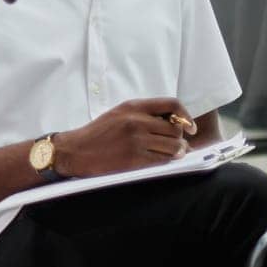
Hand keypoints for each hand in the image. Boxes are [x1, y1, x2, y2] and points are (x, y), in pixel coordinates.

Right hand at [52, 97, 194, 178]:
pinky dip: (167, 162)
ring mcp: (137, 140)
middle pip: (176, 128)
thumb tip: (174, 123)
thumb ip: (143, 114)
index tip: (190, 127)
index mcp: (133, 106)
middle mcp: (137, 121)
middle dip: (180, 138)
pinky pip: (164, 160)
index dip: (186, 116)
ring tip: (171, 153)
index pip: (171, 104)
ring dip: (177, 152)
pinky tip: (161, 160)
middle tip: (175, 144)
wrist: (76, 150)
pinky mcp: (135, 158)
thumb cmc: (98, 133)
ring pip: (174, 146)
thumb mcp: (119, 114)